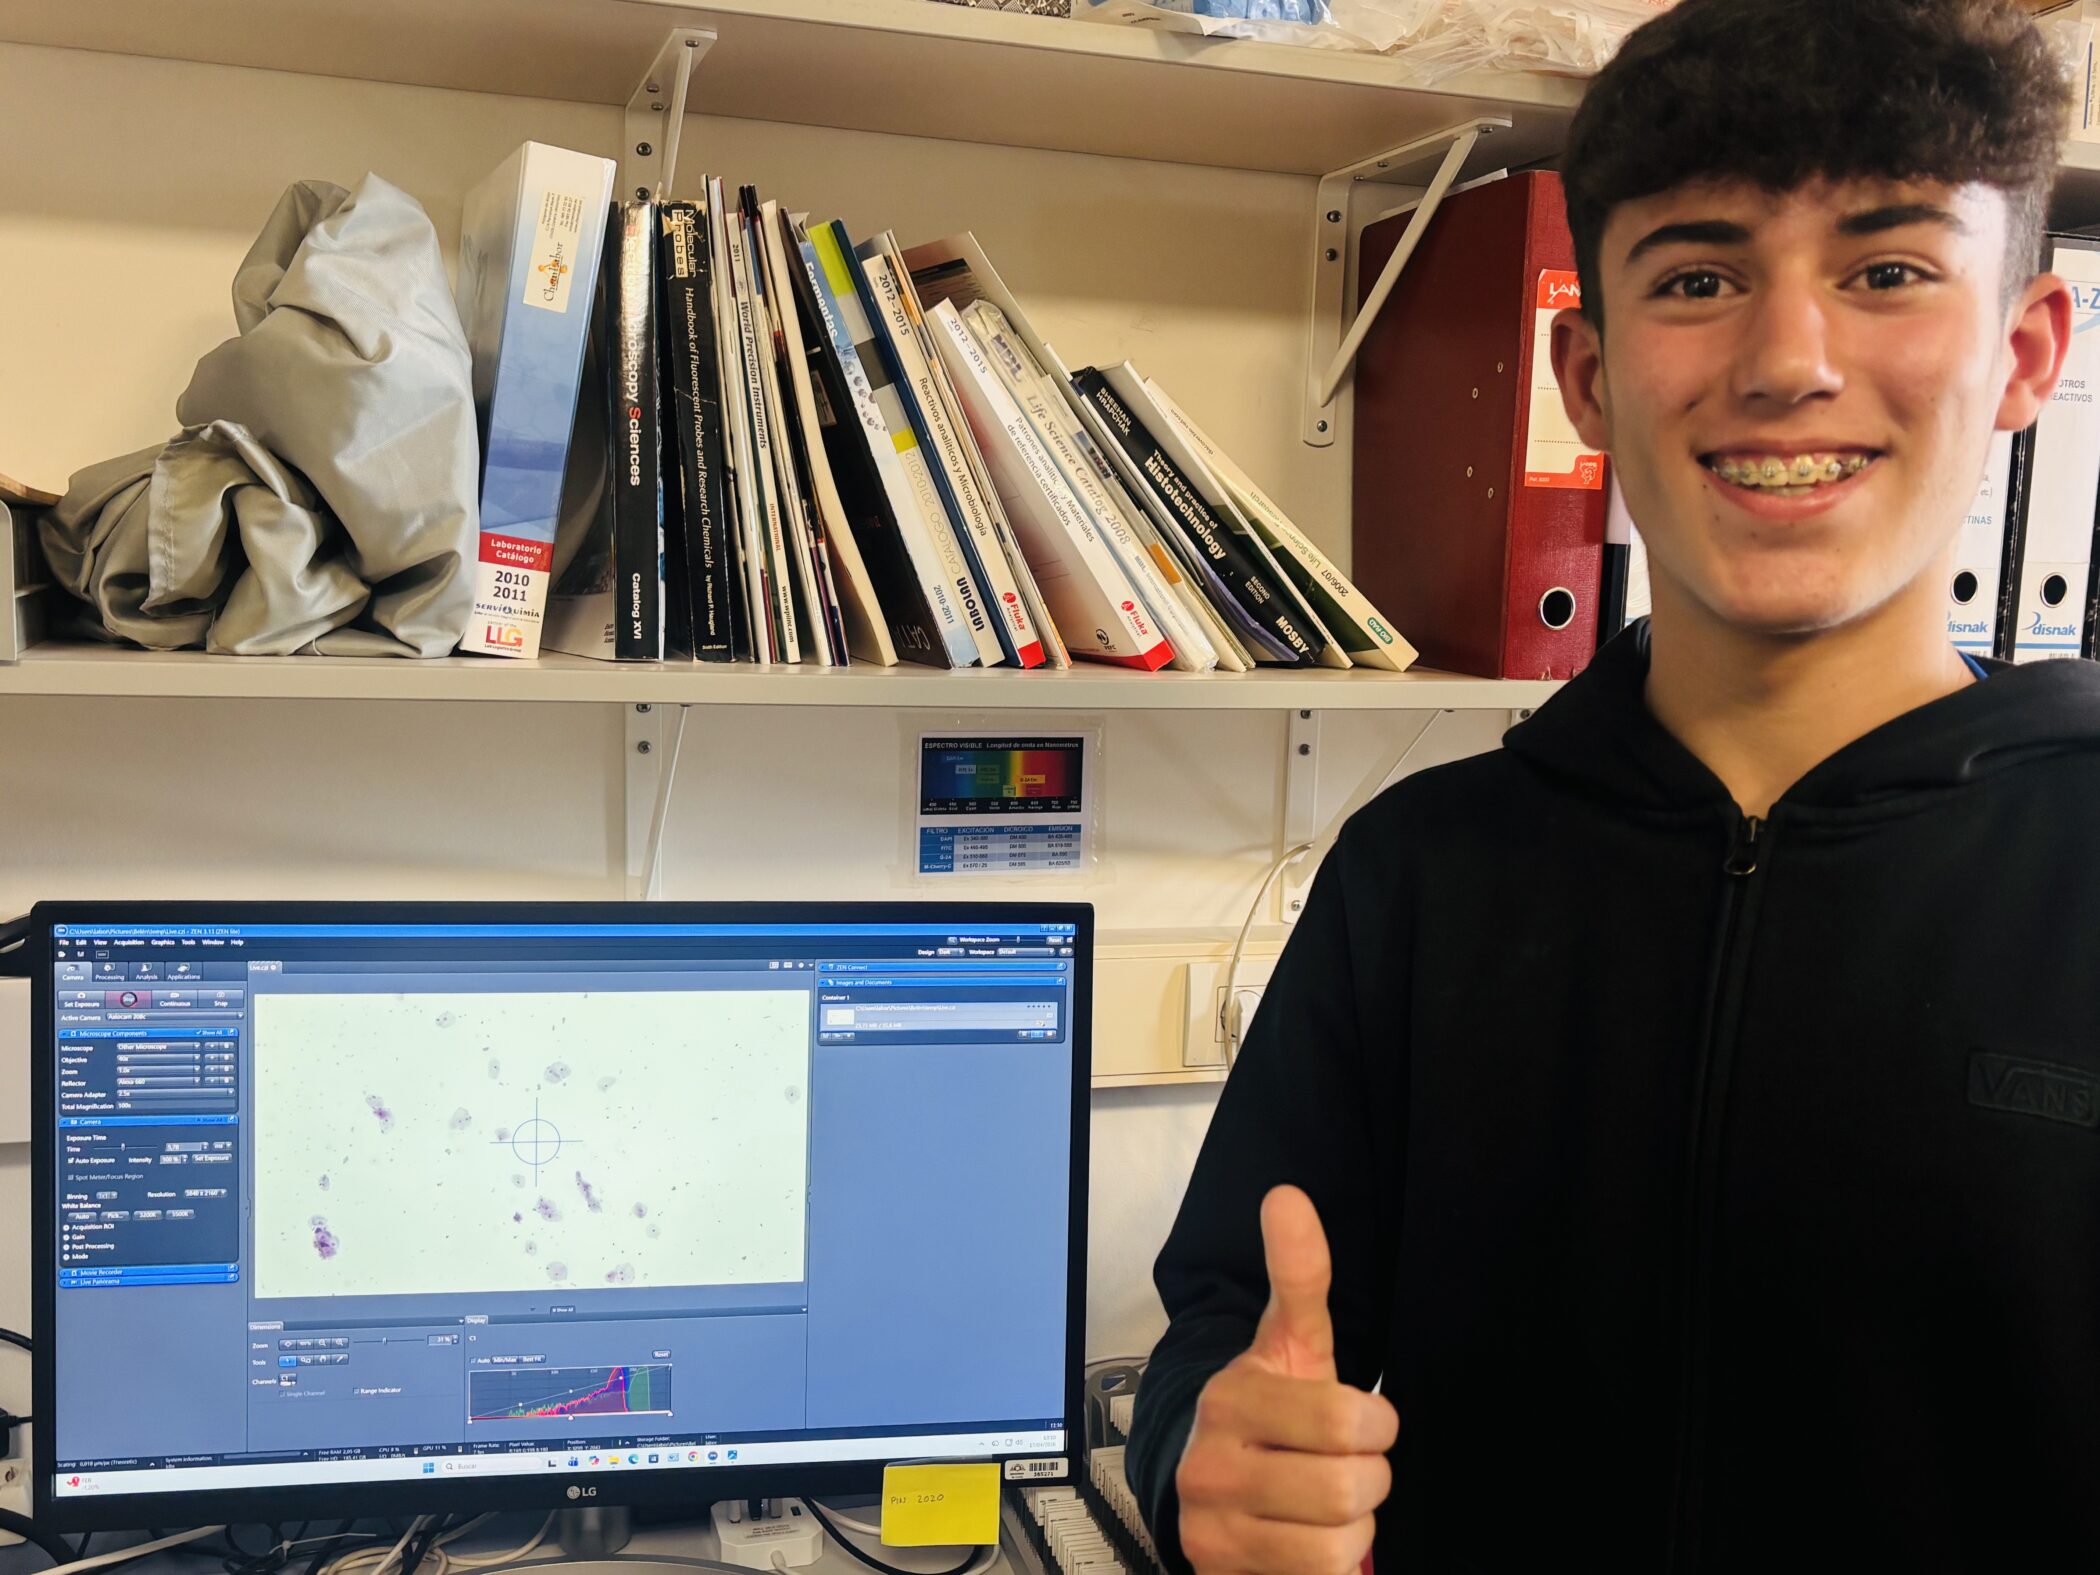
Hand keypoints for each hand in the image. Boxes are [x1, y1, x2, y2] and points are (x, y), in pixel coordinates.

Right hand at [1174, 1185, 1398, 1574]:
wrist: (1203, 1482)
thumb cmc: (1268, 1411)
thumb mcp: (1291, 1343)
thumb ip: (1300, 1274)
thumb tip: (1288, 1195)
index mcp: (1231, 1400)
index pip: (1346, 1423)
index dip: (1376, 1425)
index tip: (1364, 1419)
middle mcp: (1211, 1467)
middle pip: (1349, 1487)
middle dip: (1368, 1478)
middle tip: (1345, 1465)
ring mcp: (1213, 1530)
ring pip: (1339, 1543)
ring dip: (1352, 1527)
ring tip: (1325, 1502)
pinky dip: (1331, 1565)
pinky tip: (1308, 1538)